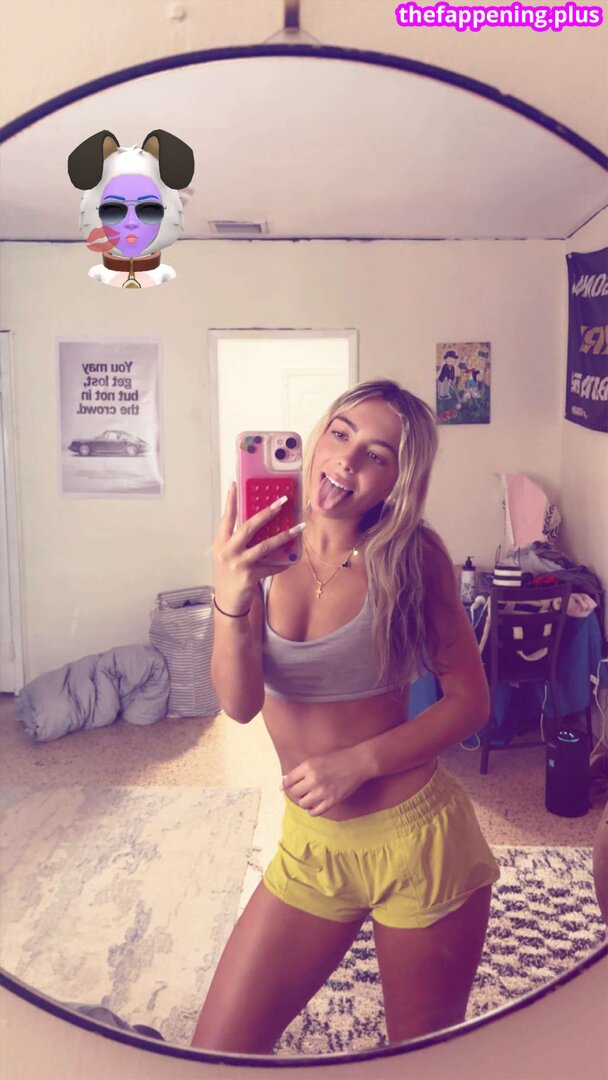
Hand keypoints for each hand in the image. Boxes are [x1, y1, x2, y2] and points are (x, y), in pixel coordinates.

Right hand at [212, 483, 304, 611]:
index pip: (227, 517)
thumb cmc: (229, 575)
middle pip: (249, 526)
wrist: (227, 602)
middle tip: (282, 501)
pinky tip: (291, 560)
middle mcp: (227, 551)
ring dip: (284, 535)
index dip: (231, 500)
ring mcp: (237, 564)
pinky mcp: (249, 576)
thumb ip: (237, 540)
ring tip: (299, 527)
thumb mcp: (227, 555)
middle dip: (267, 512)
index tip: (235, 483)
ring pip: (265, 545)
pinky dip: (282, 563)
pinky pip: (271, 566)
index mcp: (221, 543)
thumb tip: (259, 523)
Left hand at [281, 745, 370, 815]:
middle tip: (302, 790)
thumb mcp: (316, 759)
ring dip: (304, 801)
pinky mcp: (332, 801)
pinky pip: (314, 812)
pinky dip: (312, 810)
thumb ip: (301, 770)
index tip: (290, 785)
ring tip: (310, 796)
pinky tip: (315, 804)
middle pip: (294, 793)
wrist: (358, 762)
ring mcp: (323, 792)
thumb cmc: (337, 758)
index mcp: (308, 766)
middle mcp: (313, 779)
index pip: (288, 781)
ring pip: (303, 803)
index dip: (287, 784)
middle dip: (296, 792)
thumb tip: (284, 783)